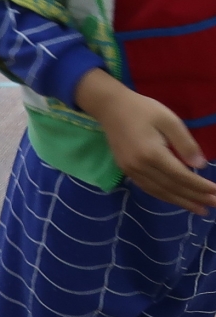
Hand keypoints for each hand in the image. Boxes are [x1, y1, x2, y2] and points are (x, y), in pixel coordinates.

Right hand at [79, 70, 215, 213]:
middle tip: (214, 205)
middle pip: (172, 187)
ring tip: (199, 209)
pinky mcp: (126, 170)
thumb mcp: (169, 119)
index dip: (200, 186)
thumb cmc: (142, 110)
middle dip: (195, 197)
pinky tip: (176, 200)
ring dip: (181, 202)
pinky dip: (165, 196)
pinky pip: (148, 188)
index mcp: (152, 153)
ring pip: (160, 192)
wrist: (110, 107)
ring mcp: (131, 170)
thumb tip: (200, 166)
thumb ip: (185, 142)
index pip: (181, 176)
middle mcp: (140, 166)